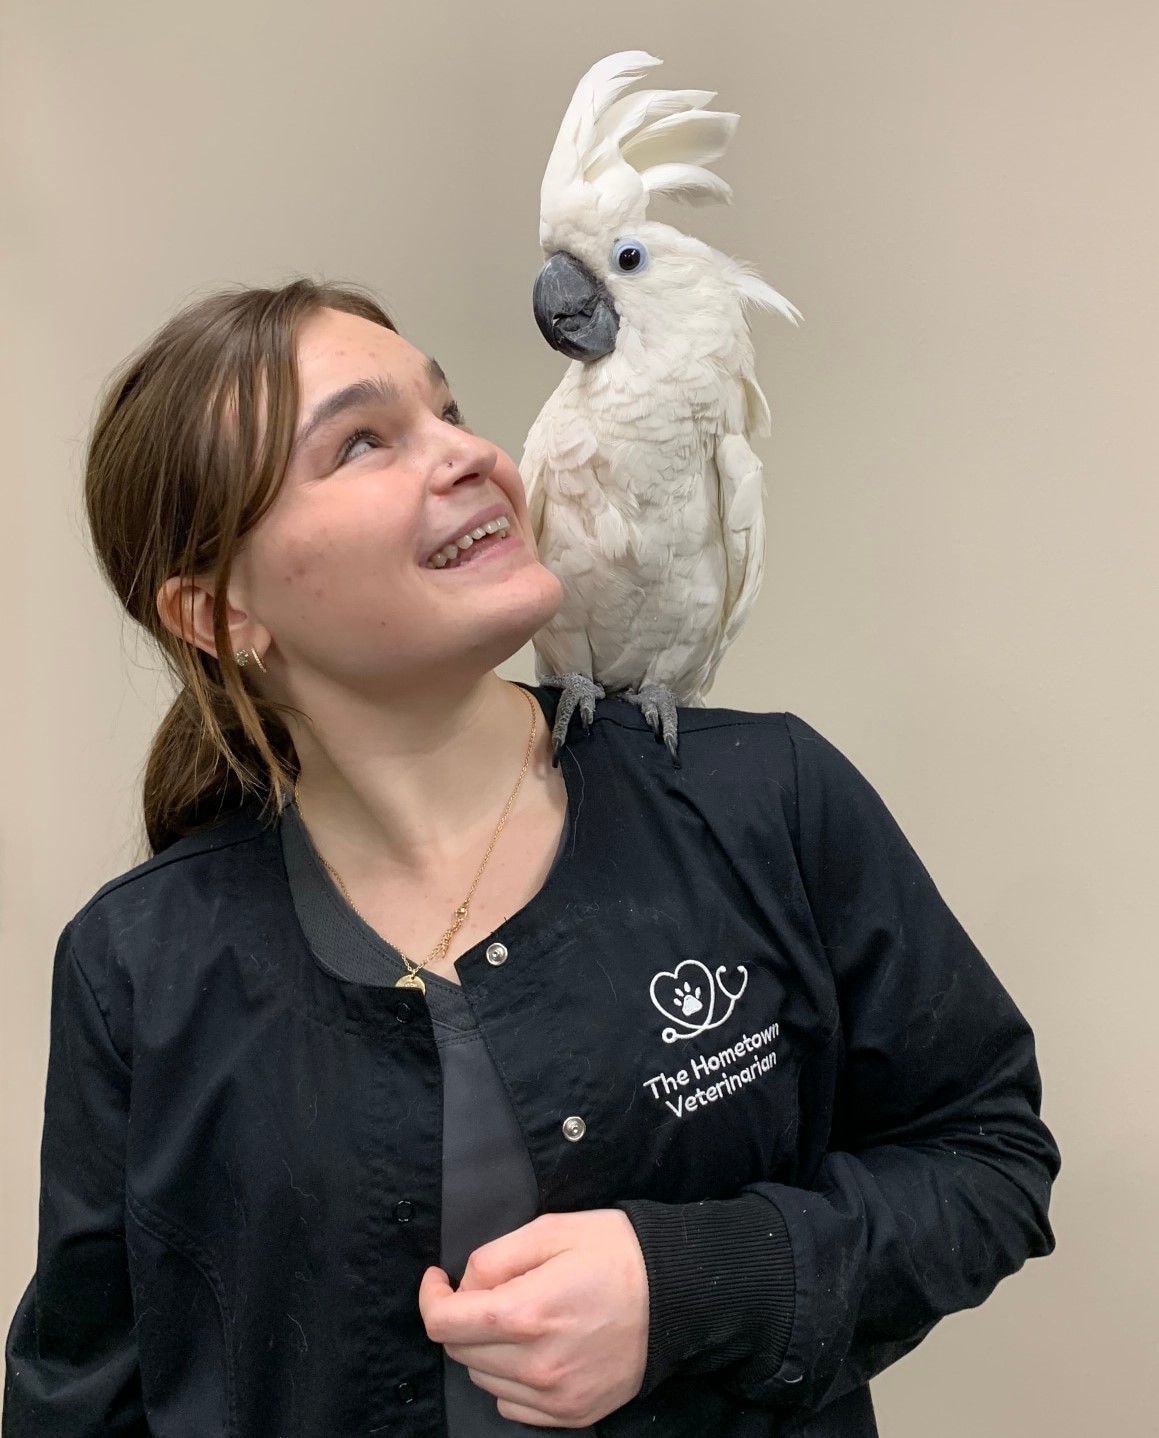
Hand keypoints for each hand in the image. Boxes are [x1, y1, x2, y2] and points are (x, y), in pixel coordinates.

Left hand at [419, 1209, 648, 1427]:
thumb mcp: (552, 1229)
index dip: (431, 1297)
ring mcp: (555, 1396)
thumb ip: (496, 1257)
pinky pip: (512, 1405)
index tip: (439, 1279)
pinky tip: (535, 1350)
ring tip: (519, 1318)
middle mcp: (536, 1364)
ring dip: (486, 1348)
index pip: (445, 1324)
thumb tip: (464, 1286)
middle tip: (492, 1290)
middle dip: (464, 1318)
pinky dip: (510, 1379)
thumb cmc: (616, 1252)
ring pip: (484, 1379)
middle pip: (461, 1352)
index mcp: (527, 1312)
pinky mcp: (572, 1414)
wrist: (679, 1294)